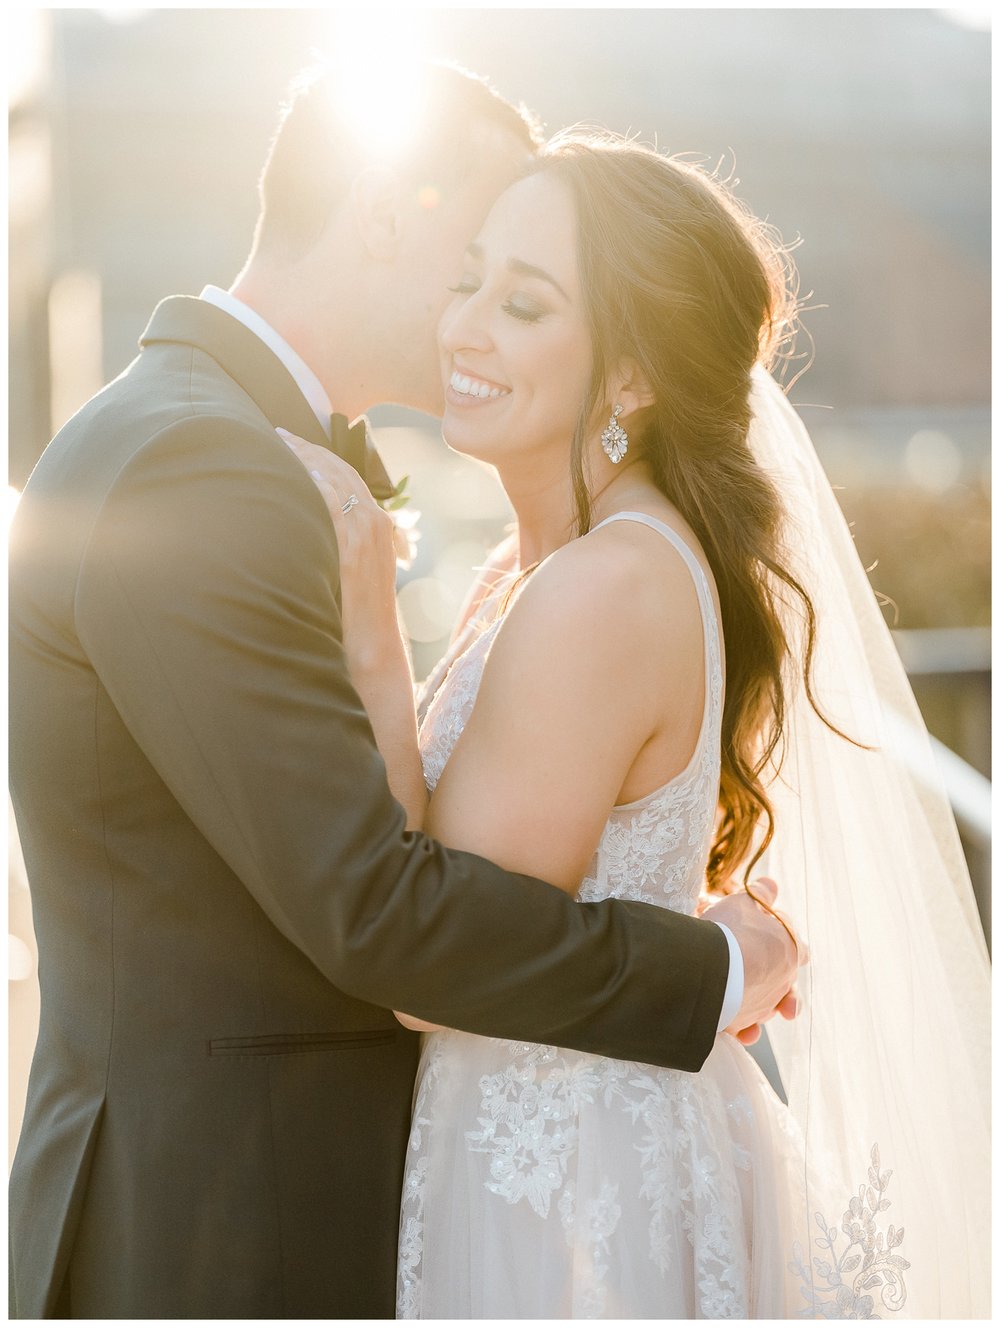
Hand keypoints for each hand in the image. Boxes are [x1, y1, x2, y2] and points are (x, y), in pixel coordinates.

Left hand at [277, 429, 400, 666]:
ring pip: (334, 482)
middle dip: (307, 449)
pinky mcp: (353, 549)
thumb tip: (309, 526)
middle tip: (277, 434)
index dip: (319, 455)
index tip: (292, 441)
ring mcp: (366, 534)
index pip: (347, 475)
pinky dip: (316, 487)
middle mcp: (375, 522)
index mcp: (378, 523)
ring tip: (277, 445)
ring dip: (305, 460)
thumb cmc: (357, 612)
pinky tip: (296, 473)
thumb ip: (341, 541)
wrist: (374, 644)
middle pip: (339, 470)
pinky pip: (333, 507)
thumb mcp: (355, 568)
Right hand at [700, 877, 806, 1045]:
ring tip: (739, 991)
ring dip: (757, 1001)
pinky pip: (746, 1028)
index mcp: (792, 951)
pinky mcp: (742, 1022)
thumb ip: (761, 893)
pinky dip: (744, 1028)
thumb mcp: (745, 901)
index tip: (770, 939)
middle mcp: (784, 982)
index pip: (800, 949)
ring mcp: (764, 1004)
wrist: (712, 966)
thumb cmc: (731, 929)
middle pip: (786, 982)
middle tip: (754, 967)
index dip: (786, 944)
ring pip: (766, 1006)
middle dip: (772, 976)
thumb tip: (771, 883)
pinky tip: (737, 1022)